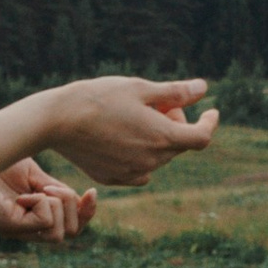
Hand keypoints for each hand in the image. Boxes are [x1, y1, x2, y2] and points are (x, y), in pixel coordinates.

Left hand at [0, 160, 96, 243]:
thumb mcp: (37, 176)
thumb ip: (56, 191)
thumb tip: (83, 199)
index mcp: (34, 217)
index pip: (71, 229)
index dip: (86, 213)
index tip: (91, 191)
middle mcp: (25, 229)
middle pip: (70, 233)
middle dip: (72, 206)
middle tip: (50, 186)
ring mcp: (15, 230)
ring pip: (58, 234)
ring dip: (58, 205)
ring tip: (39, 188)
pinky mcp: (6, 226)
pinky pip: (44, 221)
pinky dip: (42, 202)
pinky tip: (23, 193)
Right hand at [45, 76, 219, 189]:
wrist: (56, 121)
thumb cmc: (98, 98)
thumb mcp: (140, 88)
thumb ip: (175, 92)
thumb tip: (203, 88)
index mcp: (162, 138)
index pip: (202, 137)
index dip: (209, 122)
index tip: (211, 111)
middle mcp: (151, 161)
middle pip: (178, 144)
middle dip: (176, 123)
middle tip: (156, 103)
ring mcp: (131, 173)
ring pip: (158, 157)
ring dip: (157, 138)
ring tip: (133, 116)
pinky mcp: (113, 179)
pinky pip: (138, 170)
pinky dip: (139, 154)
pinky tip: (121, 136)